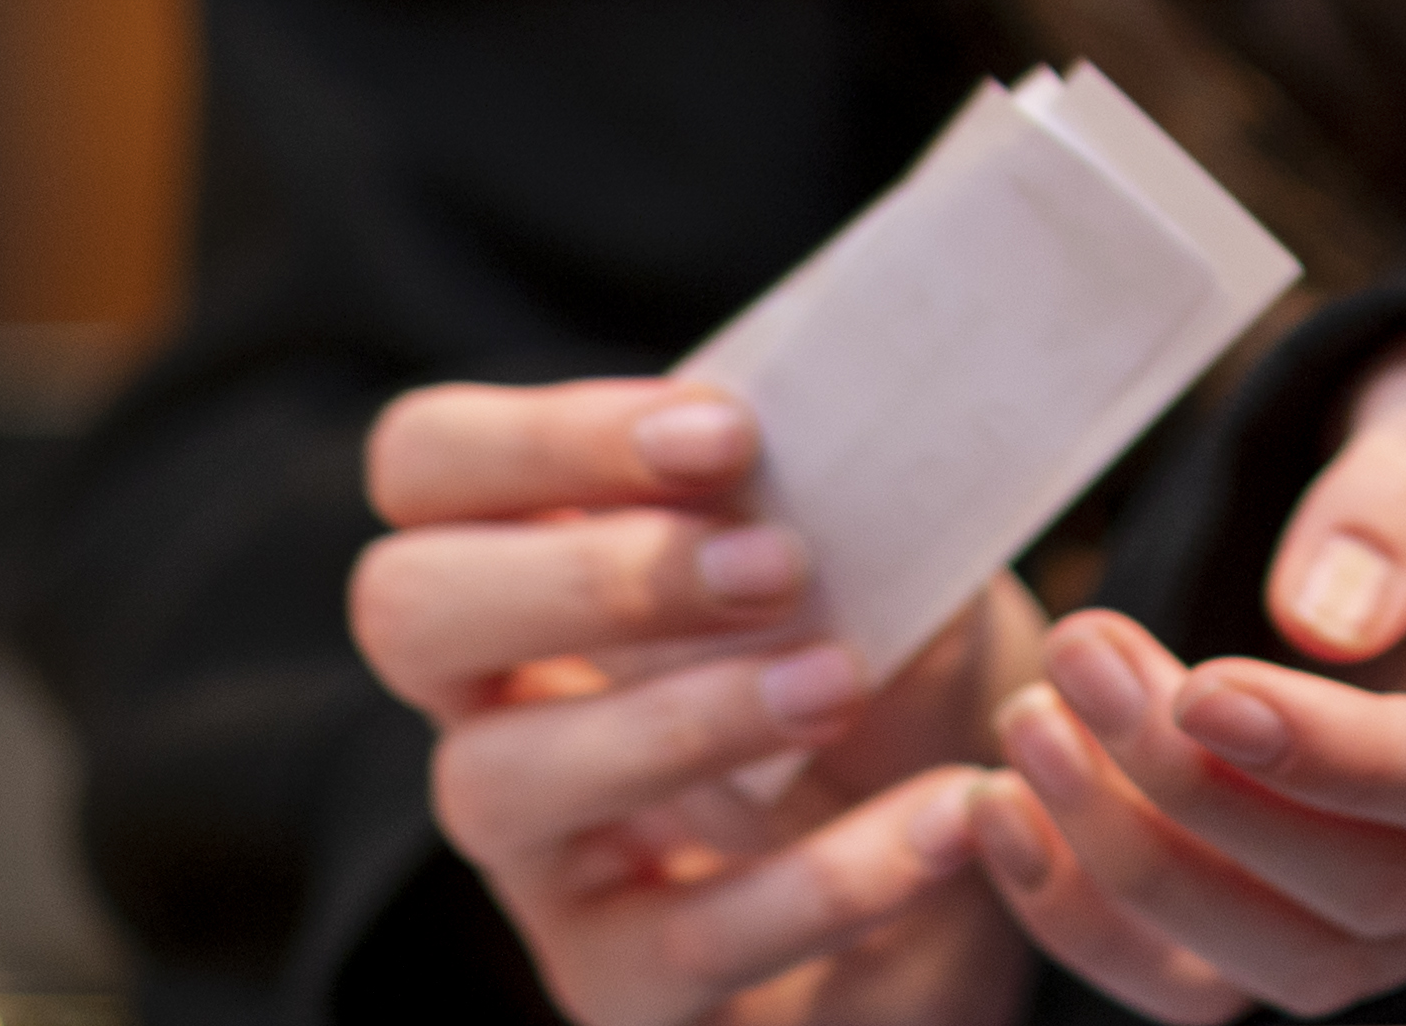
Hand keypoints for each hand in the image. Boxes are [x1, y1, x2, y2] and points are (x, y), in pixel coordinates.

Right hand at [356, 374, 1043, 1025]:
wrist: (1000, 847)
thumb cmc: (911, 658)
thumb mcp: (893, 554)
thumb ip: (843, 492)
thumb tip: (839, 441)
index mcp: (531, 553)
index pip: (427, 464)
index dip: (546, 438)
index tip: (728, 434)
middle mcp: (495, 699)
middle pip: (405, 608)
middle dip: (587, 573)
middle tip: (776, 565)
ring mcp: (538, 854)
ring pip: (498, 781)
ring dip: (678, 719)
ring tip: (841, 682)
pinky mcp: (616, 983)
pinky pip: (680, 939)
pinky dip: (820, 878)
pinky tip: (943, 818)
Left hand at [968, 341, 1405, 1021]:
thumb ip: (1405, 494)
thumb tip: (1319, 619)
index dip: (1351, 761)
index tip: (1206, 685)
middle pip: (1378, 894)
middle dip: (1205, 795)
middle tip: (1082, 656)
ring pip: (1290, 965)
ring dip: (1139, 868)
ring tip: (1029, 727)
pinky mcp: (1312, 911)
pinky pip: (1213, 977)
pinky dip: (1096, 925)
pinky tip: (1000, 813)